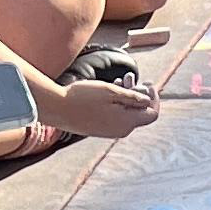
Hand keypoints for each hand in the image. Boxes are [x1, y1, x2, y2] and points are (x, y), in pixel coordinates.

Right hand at [44, 71, 158, 138]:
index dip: (154, 99)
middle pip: (139, 113)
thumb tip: (148, 101)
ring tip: (119, 80)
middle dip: (138, 95)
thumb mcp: (111, 92)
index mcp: (127, 122)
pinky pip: (115, 117)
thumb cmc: (83, 97)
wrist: (56, 108)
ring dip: (126, 97)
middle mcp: (121, 130)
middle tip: (130, 78)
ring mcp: (109, 131)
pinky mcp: (99, 129)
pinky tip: (108, 91)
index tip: (149, 85)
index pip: (152, 114)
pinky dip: (116, 104)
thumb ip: (133, 97)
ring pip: (126, 114)